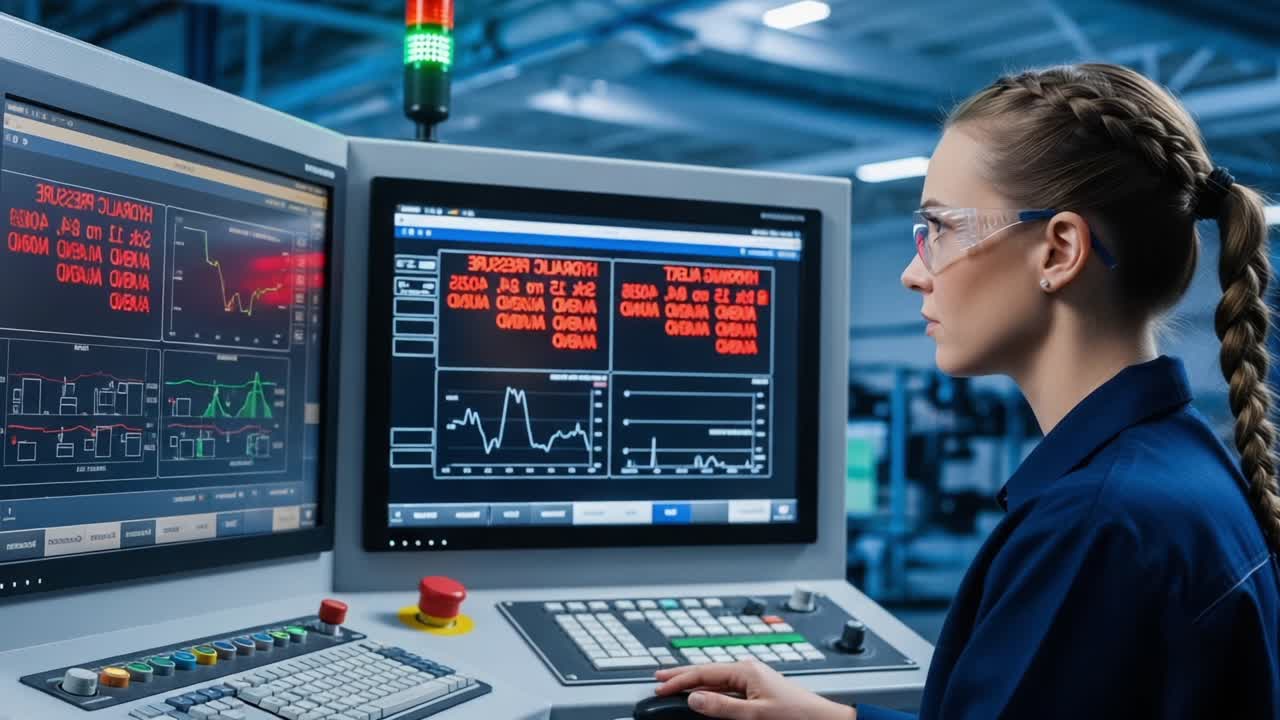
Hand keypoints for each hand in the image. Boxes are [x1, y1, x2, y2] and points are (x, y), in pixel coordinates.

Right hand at [654, 660, 856, 719]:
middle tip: (658, 677)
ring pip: (715, 680)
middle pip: (706, 671)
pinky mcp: (758, 690)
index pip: (703, 673)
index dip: (678, 680)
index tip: (659, 687)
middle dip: (681, 674)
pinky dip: (709, 691)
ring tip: (675, 684)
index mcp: (745, 670)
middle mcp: (748, 671)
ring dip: (694, 683)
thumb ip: (722, 707)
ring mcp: (753, 680)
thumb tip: (694, 699)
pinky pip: (726, 688)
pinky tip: (703, 696)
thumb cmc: (797, 716)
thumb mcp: (755, 715)